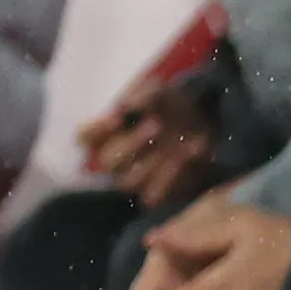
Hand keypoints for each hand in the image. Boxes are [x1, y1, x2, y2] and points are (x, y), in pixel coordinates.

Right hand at [78, 82, 215, 212]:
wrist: (205, 124)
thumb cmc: (172, 106)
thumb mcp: (161, 92)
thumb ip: (144, 95)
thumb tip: (126, 106)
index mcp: (110, 132)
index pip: (84, 136)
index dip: (94, 130)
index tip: (117, 119)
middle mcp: (118, 158)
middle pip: (107, 162)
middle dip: (131, 143)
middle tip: (157, 124)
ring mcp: (136, 177)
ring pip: (128, 181)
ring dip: (153, 163)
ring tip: (179, 144)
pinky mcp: (157, 192)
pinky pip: (152, 196)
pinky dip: (171, 178)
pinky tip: (190, 156)